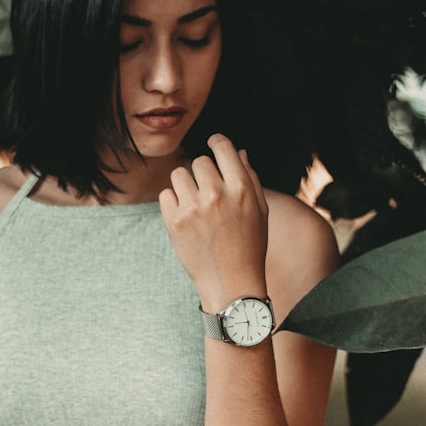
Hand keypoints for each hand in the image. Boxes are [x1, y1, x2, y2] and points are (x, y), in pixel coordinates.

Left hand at [159, 134, 268, 310]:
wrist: (231, 284)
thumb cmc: (249, 246)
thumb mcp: (260, 211)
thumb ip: (250, 178)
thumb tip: (238, 151)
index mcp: (241, 188)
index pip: (222, 147)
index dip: (216, 142)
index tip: (212, 143)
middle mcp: (216, 194)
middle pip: (199, 161)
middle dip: (203, 172)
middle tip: (208, 192)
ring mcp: (193, 208)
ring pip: (179, 174)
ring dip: (186, 185)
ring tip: (196, 206)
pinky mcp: (174, 222)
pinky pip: (166, 194)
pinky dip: (173, 203)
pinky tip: (186, 218)